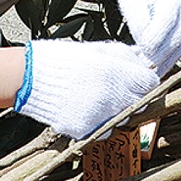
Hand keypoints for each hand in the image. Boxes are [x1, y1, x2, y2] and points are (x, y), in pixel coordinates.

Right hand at [14, 40, 158, 136]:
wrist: (31, 78)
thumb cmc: (64, 58)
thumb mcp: (98, 49)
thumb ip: (125, 56)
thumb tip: (146, 63)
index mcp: (114, 72)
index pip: (149, 83)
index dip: (145, 80)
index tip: (139, 78)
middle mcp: (110, 97)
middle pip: (138, 103)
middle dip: (132, 95)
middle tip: (117, 87)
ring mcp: (97, 117)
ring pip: (121, 119)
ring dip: (116, 110)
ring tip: (97, 96)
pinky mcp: (84, 131)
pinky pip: (102, 131)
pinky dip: (99, 122)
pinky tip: (85, 107)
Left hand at [118, 0, 180, 73]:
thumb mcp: (132, 2)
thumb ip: (140, 24)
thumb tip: (145, 49)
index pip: (165, 26)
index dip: (152, 44)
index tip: (139, 54)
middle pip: (177, 40)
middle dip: (159, 59)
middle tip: (143, 71)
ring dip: (165, 62)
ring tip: (149, 72)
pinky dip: (169, 58)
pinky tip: (156, 67)